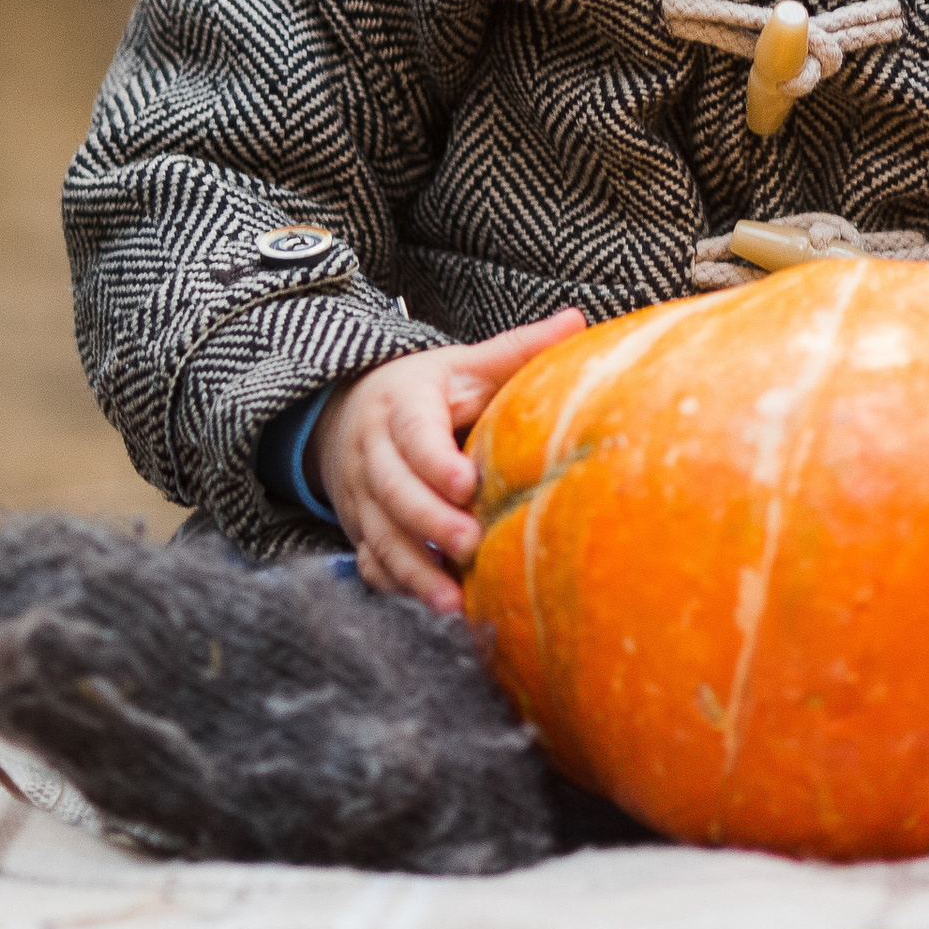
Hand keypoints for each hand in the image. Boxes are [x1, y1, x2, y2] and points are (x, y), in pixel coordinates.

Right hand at [312, 308, 586, 612]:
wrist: (351, 412)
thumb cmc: (428, 390)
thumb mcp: (465, 365)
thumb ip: (515, 350)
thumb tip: (577, 320)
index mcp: (402, 406)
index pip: (413, 433)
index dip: (434, 460)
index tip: (467, 483)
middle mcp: (373, 452)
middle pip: (393, 490)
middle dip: (429, 521)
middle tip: (470, 544)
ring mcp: (361, 496)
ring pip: (380, 535)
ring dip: (414, 569)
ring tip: (452, 601)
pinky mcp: (361, 529)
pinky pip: (372, 561)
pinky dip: (397, 586)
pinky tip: (431, 607)